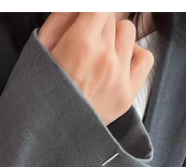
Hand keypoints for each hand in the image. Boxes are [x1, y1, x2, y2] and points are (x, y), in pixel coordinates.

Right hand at [38, 12, 153, 124]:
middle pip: (112, 19)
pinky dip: (133, 56)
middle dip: (97, 28)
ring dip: (114, 39)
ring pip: (127, 33)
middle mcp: (104, 58)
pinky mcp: (127, 94)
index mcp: (81, 43)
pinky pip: (145, 57)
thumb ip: (62, 17)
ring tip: (98, 57)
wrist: (46, 135)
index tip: (87, 20)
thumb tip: (79, 6)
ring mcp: (119, 76)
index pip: (100, 7)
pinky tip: (117, 64)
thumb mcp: (41, 48)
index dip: (92, 12)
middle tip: (83, 46)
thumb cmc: (40, 94)